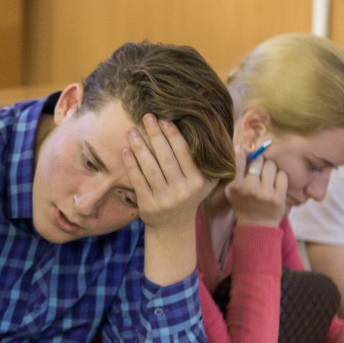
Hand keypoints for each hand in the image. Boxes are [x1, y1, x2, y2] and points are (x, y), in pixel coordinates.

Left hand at [122, 115, 215, 231]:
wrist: (173, 225)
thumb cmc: (189, 195)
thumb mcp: (207, 182)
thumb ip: (212, 162)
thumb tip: (218, 134)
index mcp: (198, 181)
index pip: (184, 153)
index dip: (173, 135)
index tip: (164, 119)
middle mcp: (182, 191)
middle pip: (165, 158)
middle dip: (155, 135)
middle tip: (146, 117)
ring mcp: (164, 199)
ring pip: (150, 168)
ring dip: (139, 147)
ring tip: (132, 131)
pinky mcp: (147, 205)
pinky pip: (138, 181)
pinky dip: (131, 165)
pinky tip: (125, 150)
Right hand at [225, 148, 287, 226]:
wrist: (257, 225)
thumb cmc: (243, 204)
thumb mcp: (233, 191)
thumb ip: (236, 172)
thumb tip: (241, 148)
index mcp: (236, 186)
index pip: (241, 160)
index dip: (245, 155)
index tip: (247, 155)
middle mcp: (249, 188)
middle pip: (258, 160)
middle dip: (260, 161)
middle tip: (260, 167)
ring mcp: (265, 193)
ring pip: (271, 166)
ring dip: (271, 168)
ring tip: (268, 175)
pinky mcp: (278, 197)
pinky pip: (282, 176)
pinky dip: (280, 177)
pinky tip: (276, 182)